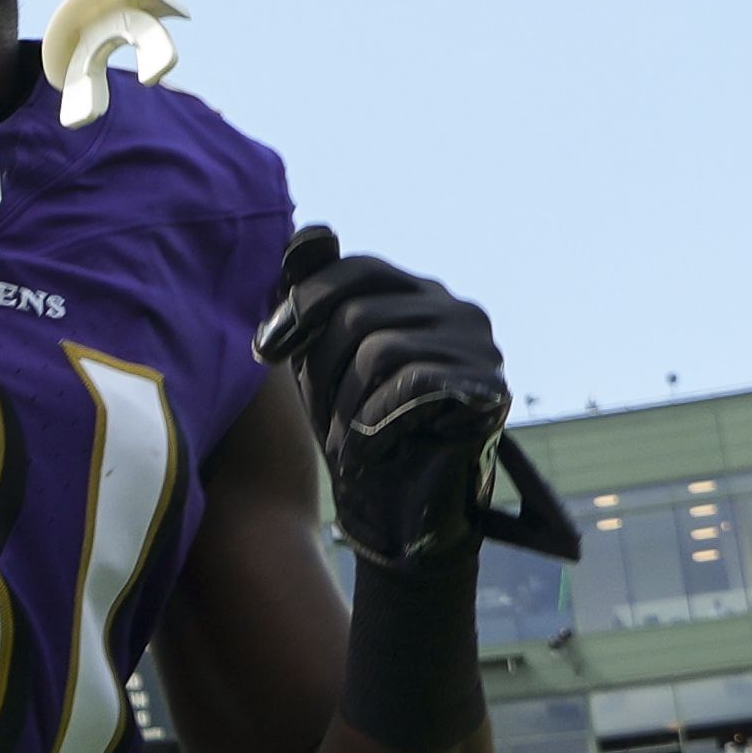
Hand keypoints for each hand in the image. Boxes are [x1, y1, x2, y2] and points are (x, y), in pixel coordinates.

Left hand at [252, 227, 548, 580]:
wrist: (398, 520)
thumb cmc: (356, 437)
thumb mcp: (322, 363)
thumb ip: (315, 301)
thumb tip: (307, 232)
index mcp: (420, 297)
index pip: (354, 269)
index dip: (302, 305)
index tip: (265, 352)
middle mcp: (458, 311)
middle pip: (359, 313)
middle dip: (323, 373)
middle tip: (328, 424)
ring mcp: (480, 348)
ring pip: (377, 349)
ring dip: (345, 408)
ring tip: (352, 445)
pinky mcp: (487, 389)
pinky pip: (407, 385)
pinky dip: (373, 425)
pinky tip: (374, 453)